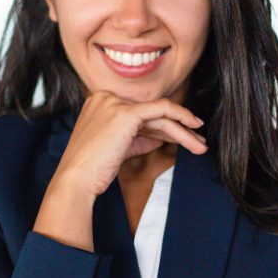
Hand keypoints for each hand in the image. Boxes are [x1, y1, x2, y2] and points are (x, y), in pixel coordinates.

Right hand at [53, 90, 207, 197]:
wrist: (77, 180)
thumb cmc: (93, 169)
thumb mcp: (119, 148)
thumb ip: (138, 138)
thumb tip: (160, 138)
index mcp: (100, 103)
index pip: (140, 113)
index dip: (163, 126)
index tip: (182, 138)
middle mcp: (106, 97)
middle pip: (151, 113)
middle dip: (178, 127)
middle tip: (198, 140)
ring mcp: (115, 103)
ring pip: (160, 114)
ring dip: (184, 131)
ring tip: (200, 146)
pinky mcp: (126, 113)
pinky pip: (162, 110)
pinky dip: (181, 118)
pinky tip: (193, 130)